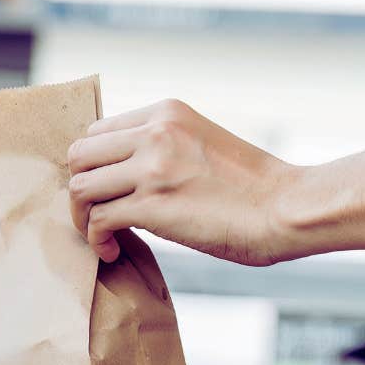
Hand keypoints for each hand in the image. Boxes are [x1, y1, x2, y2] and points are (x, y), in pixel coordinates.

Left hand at [68, 99, 295, 264]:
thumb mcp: (201, 143)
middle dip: (79, 190)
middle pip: (79, 155)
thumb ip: (163, 147)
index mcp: (166, 112)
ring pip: (80, 188)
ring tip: (102, 237)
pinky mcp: (152, 205)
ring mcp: (151, 167)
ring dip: (81, 218)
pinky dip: (96, 241)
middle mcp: (154, 132)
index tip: (104, 191)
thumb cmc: (251, 189)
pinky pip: (97, 221)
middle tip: (92, 215)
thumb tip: (126, 173)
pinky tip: (112, 251)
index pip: (98, 130)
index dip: (93, 165)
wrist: (286, 208)